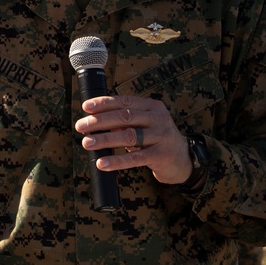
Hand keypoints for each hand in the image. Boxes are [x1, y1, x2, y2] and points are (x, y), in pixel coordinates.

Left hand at [75, 92, 192, 184]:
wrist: (184, 159)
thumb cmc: (157, 139)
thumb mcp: (145, 125)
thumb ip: (125, 121)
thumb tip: (95, 121)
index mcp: (152, 106)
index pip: (125, 101)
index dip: (104, 103)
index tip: (86, 107)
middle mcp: (158, 118)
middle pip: (125, 116)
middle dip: (100, 121)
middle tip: (81, 126)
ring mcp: (161, 136)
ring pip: (128, 136)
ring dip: (105, 139)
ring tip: (87, 143)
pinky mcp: (161, 155)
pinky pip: (135, 158)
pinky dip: (116, 160)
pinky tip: (102, 163)